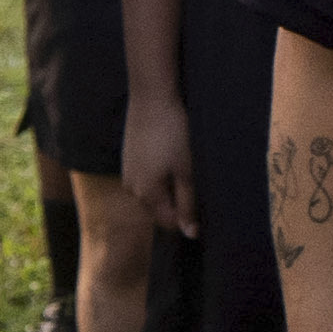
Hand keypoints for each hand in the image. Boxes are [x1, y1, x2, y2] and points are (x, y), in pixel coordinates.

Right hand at [123, 86, 198, 240]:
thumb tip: (191, 234)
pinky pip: (146, 177)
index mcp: (146, 195)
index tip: (205, 202)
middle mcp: (131, 188)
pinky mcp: (128, 157)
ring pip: (153, 192)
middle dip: (178, 202)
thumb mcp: (187, 171)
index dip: (189, 219)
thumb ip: (188, 204)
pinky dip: (160, 173)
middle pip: (160, 209)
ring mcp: (127, 172)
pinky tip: (170, 154)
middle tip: (196, 180)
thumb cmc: (174, 133)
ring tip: (183, 164)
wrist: (152, 96)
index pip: (170, 223)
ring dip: (169, 186)